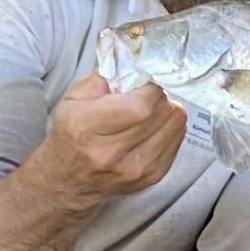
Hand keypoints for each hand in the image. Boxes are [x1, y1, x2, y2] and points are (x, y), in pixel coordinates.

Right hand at [25, 74, 186, 199]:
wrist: (71, 181)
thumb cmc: (72, 135)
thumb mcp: (72, 100)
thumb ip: (101, 78)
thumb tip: (134, 68)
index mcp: (87, 128)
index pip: (141, 105)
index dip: (149, 88)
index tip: (143, 85)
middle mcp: (111, 153)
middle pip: (161, 113)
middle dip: (159, 97)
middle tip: (147, 96)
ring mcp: (135, 170)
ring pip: (176, 125)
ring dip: (167, 111)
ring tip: (151, 112)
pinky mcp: (152, 177)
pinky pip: (178, 140)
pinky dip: (170, 127)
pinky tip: (154, 127)